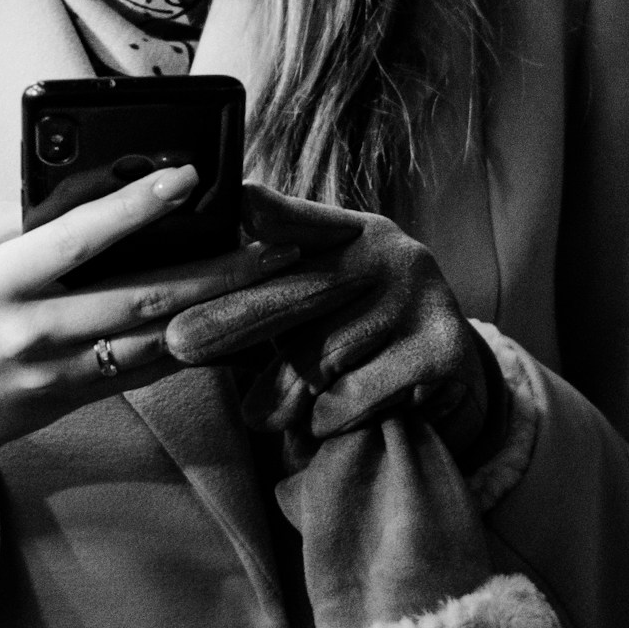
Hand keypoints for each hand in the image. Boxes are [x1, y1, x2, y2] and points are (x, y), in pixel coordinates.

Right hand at [0, 167, 295, 526]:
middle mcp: (33, 331)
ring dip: (223, 306)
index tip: (189, 177)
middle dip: (216, 267)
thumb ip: (28, 217)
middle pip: (142, 296)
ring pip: (160, 337)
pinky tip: (242, 316)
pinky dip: (201, 340)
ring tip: (275, 274)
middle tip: (275, 239)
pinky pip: (154, 367)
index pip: (76, 239)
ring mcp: (61, 373)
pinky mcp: (82, 398)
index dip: (135, 208)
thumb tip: (102, 180)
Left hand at [164, 185, 500, 457]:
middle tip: (180, 343)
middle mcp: (396, 254)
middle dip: (231, 320)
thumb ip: (268, 294)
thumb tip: (182, 313)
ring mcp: (421, 300)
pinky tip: (325, 425)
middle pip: (298, 289)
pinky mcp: (438, 352)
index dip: (267, 210)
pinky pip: (352, 397)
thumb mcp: (322, 307)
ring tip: (264, 414)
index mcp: (360, 234)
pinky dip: (326, 422)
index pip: (302, 217)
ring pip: (321, 356)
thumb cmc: (360, 343)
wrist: (448, 388)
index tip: (234, 202)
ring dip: (283, 396)